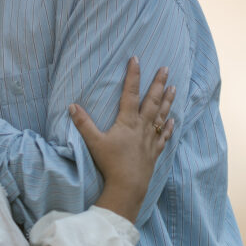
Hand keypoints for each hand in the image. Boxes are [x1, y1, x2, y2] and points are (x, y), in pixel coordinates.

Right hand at [69, 57, 175, 222]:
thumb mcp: (94, 142)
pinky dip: (168, 127)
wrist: (128, 186)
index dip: (133, 75)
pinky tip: (173, 120)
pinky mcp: (154, 152)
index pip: (130, 93)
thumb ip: (83, 123)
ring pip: (161, 115)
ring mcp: (150, 139)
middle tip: (166, 68)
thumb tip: (72, 106)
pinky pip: (163, 136)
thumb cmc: (111, 163)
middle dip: (158, 83)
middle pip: (152, 101)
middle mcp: (142, 127)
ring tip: (173, 87)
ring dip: (168, 101)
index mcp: (127, 121)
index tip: (136, 59)